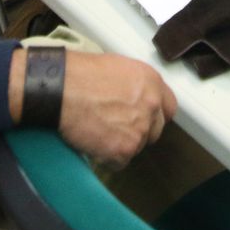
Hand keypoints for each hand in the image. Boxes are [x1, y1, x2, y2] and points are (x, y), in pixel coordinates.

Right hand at [47, 51, 176, 167]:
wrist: (61, 90)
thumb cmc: (78, 74)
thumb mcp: (115, 68)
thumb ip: (133, 86)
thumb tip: (131, 98)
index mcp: (151, 82)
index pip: (168, 107)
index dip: (154, 115)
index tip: (145, 119)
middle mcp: (151, 105)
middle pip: (155, 130)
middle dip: (137, 131)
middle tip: (115, 127)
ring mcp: (140, 129)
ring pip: (136, 147)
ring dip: (120, 144)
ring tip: (97, 132)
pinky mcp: (124, 149)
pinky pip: (119, 161)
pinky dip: (106, 157)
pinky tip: (93, 143)